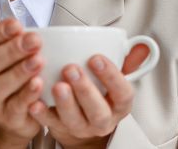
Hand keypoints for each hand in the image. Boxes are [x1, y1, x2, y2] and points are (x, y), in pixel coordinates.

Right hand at [0, 7, 44, 148]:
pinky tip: (39, 84)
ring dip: (19, 72)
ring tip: (38, 60)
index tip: (17, 25)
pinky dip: (27, 95)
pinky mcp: (7, 119)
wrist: (17, 114)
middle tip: (34, 40)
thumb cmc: (9, 78)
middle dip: (11, 51)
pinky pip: (15, 107)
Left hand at [28, 45, 150, 147]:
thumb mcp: (117, 79)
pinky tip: (35, 102)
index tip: (97, 58)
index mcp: (120, 105)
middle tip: (71, 68)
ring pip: (74, 120)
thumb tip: (142, 46)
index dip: (112, 77)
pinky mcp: (60, 130)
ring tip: (56, 85)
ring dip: (65, 103)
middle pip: (98, 111)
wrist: (84, 122)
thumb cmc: (102, 94)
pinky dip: (42, 114)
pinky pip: (51, 124)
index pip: (123, 93)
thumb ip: (128, 61)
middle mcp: (103, 120)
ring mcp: (81, 127)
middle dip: (85, 90)